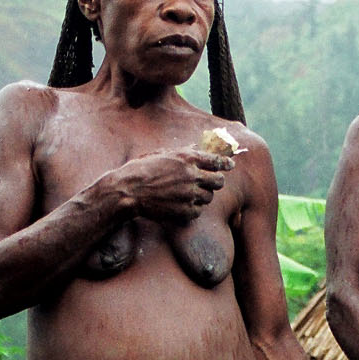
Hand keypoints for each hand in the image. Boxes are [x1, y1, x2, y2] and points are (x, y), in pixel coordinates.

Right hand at [112, 147, 233, 226]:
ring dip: (202, 196)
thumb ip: (182, 152)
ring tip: (188, 194)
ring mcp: (189, 194)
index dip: (225, 163)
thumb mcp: (162, 154)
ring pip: (209, 197)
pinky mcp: (185, 210)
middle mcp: (191, 175)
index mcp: (187, 158)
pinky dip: (192, 209)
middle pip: (219, 181)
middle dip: (216, 181)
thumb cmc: (141, 169)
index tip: (230, 165)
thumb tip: (196, 148)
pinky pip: (198, 211)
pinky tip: (181, 205)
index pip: (216, 161)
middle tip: (211, 183)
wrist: (128, 191)